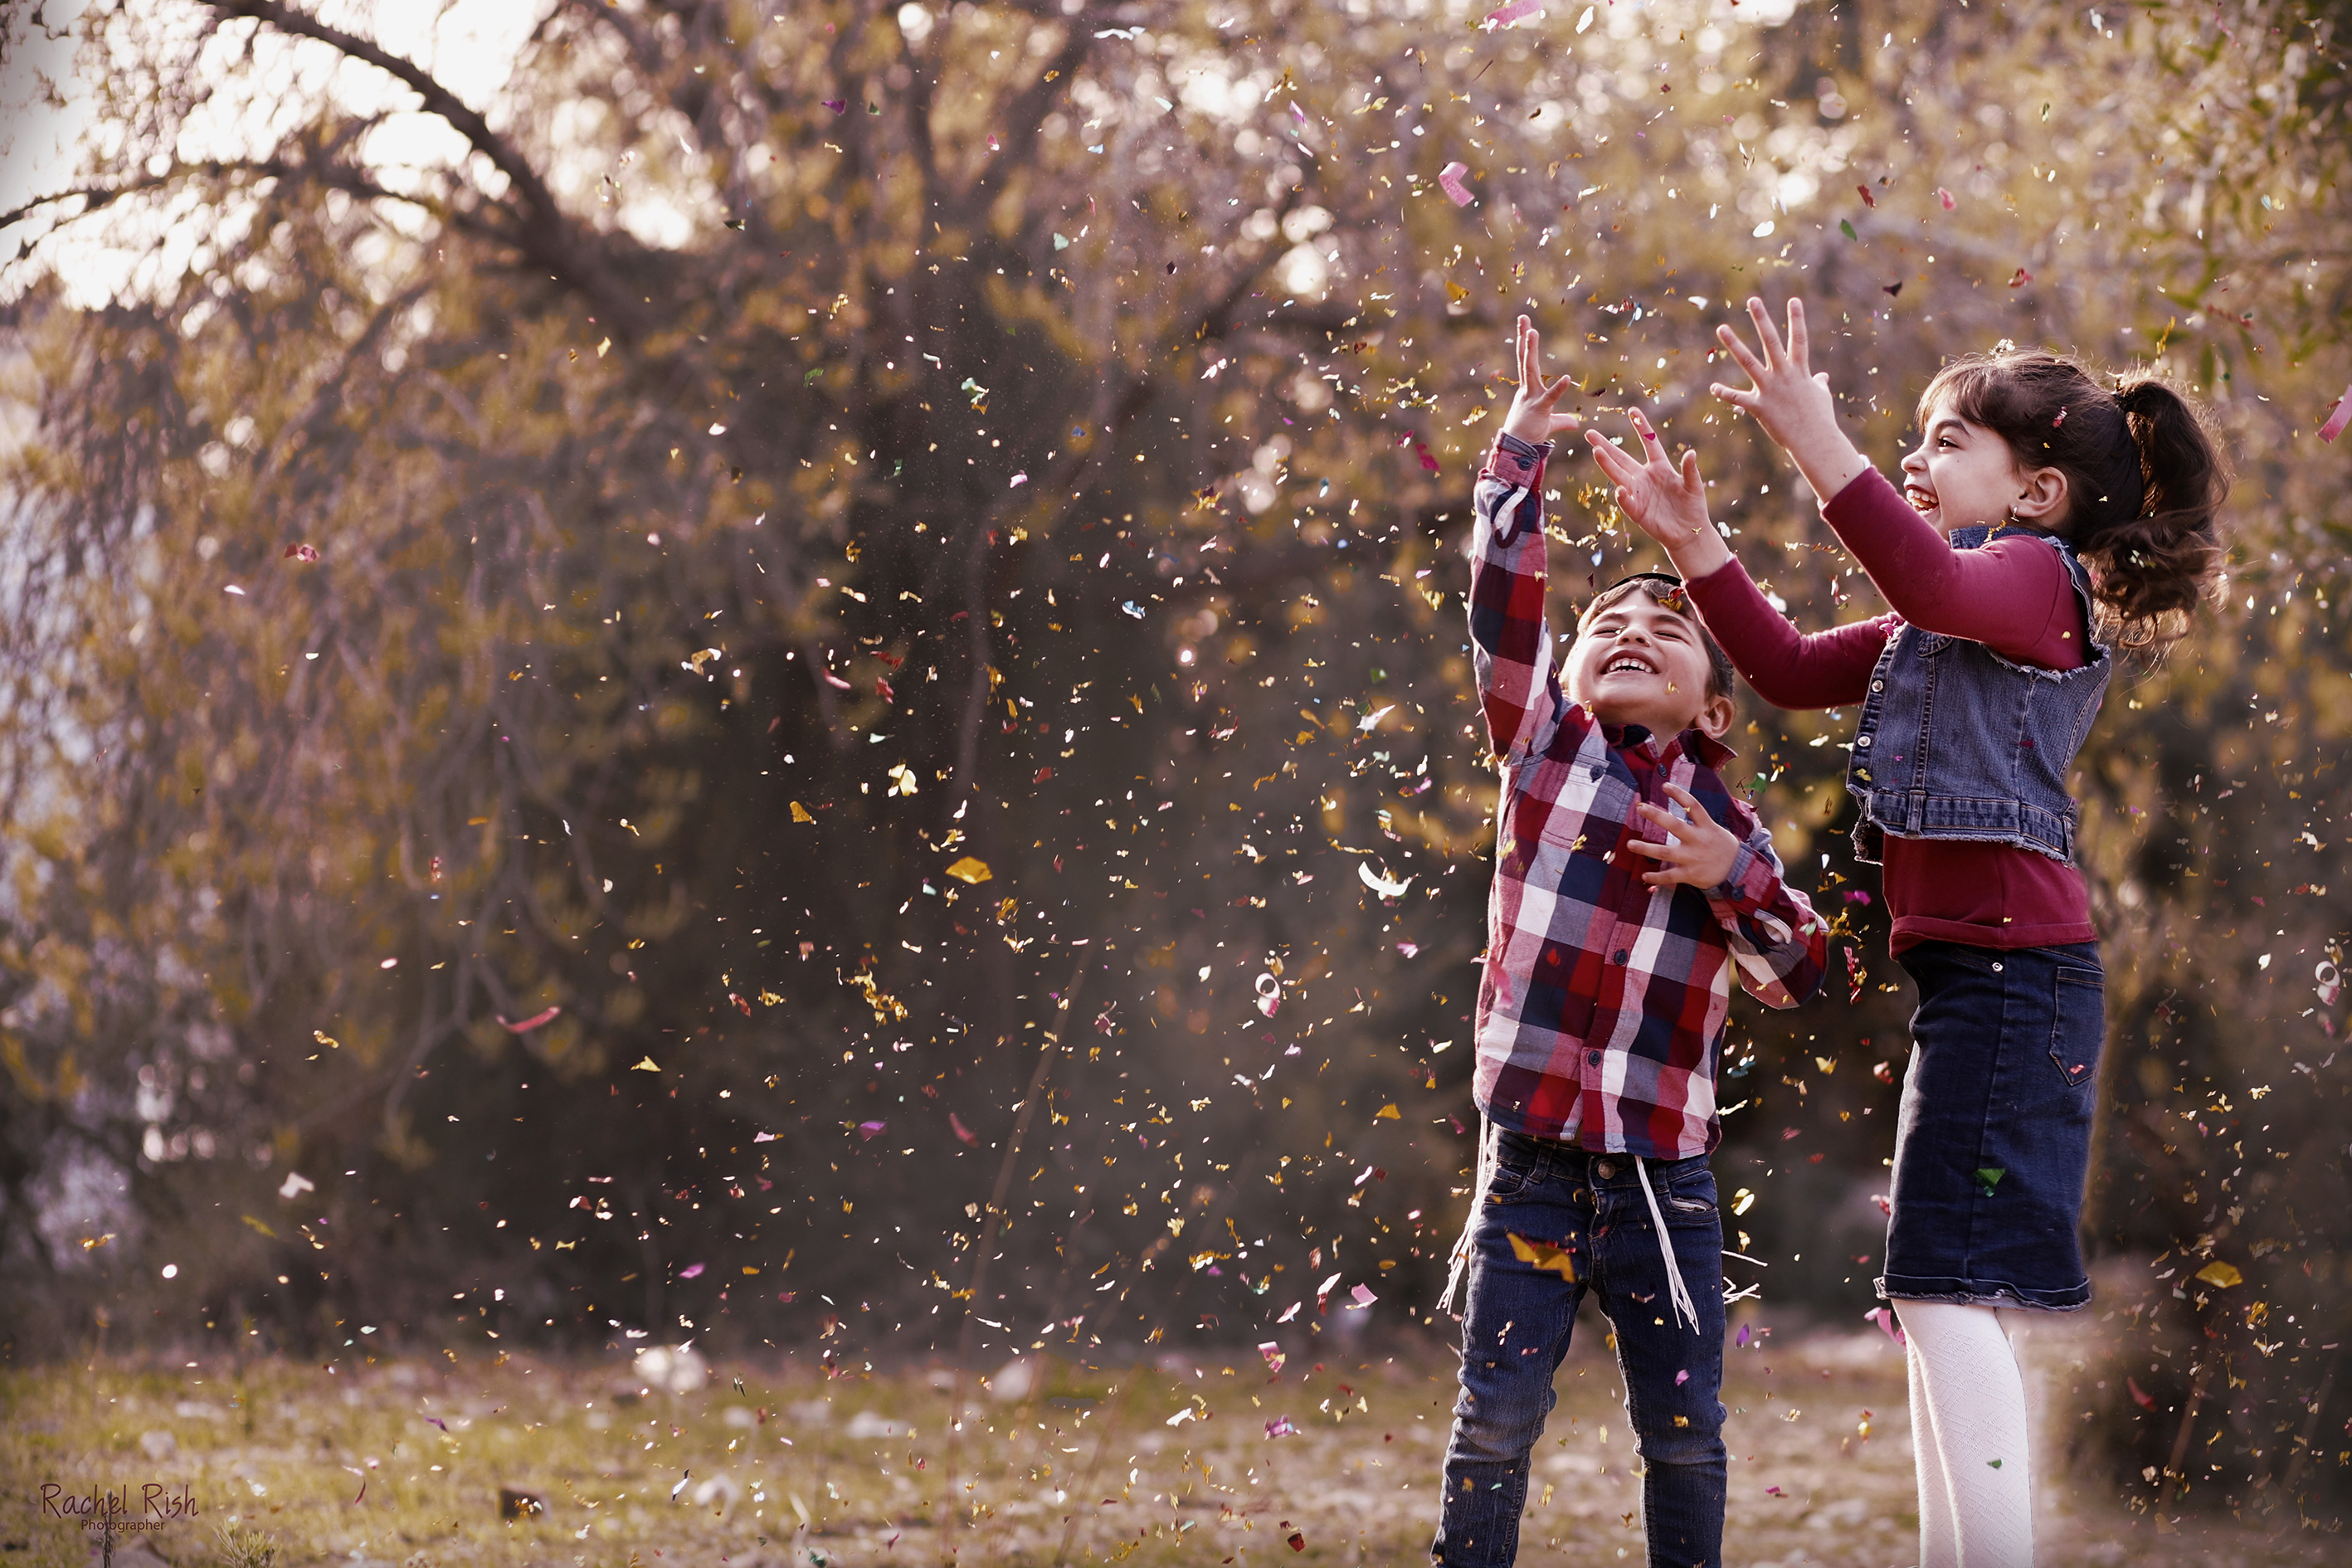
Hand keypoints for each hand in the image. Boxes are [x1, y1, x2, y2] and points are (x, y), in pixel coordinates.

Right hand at [1500, 315, 1582, 446]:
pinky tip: (1566, 377)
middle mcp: (1527, 389)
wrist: (1517, 452)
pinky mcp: (1538, 410)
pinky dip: (1558, 388)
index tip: (1527, 326)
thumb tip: (1576, 423)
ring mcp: (1531, 398)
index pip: (1527, 362)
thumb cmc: (1530, 436)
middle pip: (1525, 359)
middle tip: (1523, 318)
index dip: (1527, 345)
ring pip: (1530, 370)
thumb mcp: (1549, 425)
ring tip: (1532, 331)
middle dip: (1524, 338)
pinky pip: (1550, 398)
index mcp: (1529, 389)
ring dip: (1530, 350)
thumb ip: (1562, 420)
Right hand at [1583, 408, 1728, 577]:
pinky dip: (1624, 497)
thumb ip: (1690, 470)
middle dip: (1605, 445)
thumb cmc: (1693, 507)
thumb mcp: (1694, 486)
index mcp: (1660, 467)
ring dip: (1608, 464)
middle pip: (1622, 458)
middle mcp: (1644, 477)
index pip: (1649, 443)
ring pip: (1619, 476)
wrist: (1689, 533)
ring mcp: (1639, 493)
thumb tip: (1690, 453)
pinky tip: (1621, 490)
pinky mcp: (1638, 511)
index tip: (1632, 410)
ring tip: (1597, 451)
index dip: (1641, 427)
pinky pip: (1628, 502)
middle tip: (1589, 433)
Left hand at [1627, 783, 1741, 890]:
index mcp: (1706, 826)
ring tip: (1630, 844)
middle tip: (1640, 808)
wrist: (1738, 870)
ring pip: (1667, 852)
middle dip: (1657, 816)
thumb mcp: (1714, 829)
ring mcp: (1694, 858)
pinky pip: (1670, 876)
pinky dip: (1656, 877)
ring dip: (1647, 848)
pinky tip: (1644, 876)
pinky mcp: (1691, 874)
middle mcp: (1699, 840)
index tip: (1664, 785)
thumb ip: (1697, 820)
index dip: (1680, 795)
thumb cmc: (1720, 846)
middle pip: (1676, 825)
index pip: (1693, 806)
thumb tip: (1681, 804)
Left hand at [1709, 297, 1867, 501]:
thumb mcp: (1821, 397)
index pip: (1798, 339)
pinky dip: (1725, 393)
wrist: (1814, 442)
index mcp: (1799, 371)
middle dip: (1762, 320)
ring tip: (1722, 328)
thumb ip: (1818, 384)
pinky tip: (1713, 387)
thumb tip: (1822, 378)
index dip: (1797, 319)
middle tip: (1753, 300)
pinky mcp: (1760, 407)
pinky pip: (1738, 398)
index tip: (1793, 299)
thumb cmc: (1819, 419)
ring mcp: (1770, 390)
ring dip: (1734, 345)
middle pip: (1771, 342)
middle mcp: (1784, 375)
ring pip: (1749, 362)